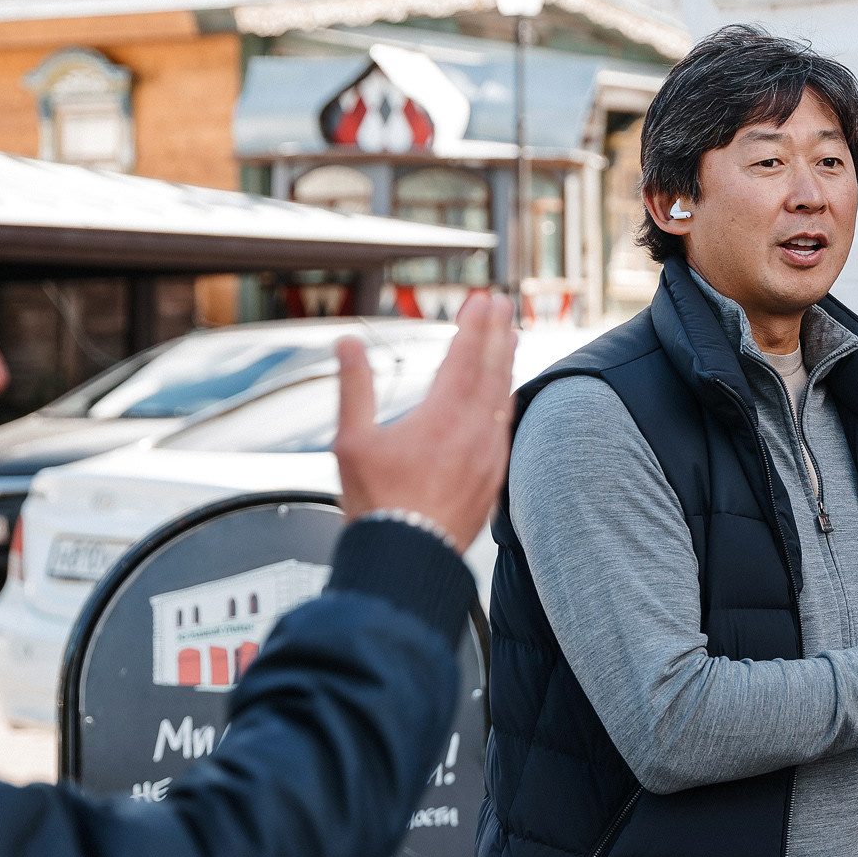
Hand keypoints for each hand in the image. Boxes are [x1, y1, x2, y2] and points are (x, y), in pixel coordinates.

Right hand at [333, 292, 516, 550]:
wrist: (409, 556)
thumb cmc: (378, 505)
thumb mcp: (351, 441)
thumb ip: (354, 387)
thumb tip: (347, 345)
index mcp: (442, 417)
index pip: (464, 357)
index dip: (474, 325)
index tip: (481, 300)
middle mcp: (474, 432)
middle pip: (491, 370)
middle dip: (496, 333)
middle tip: (502, 305)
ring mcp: (489, 455)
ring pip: (503, 398)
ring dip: (505, 364)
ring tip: (510, 338)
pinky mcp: (494, 477)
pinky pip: (506, 428)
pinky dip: (506, 402)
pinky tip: (506, 397)